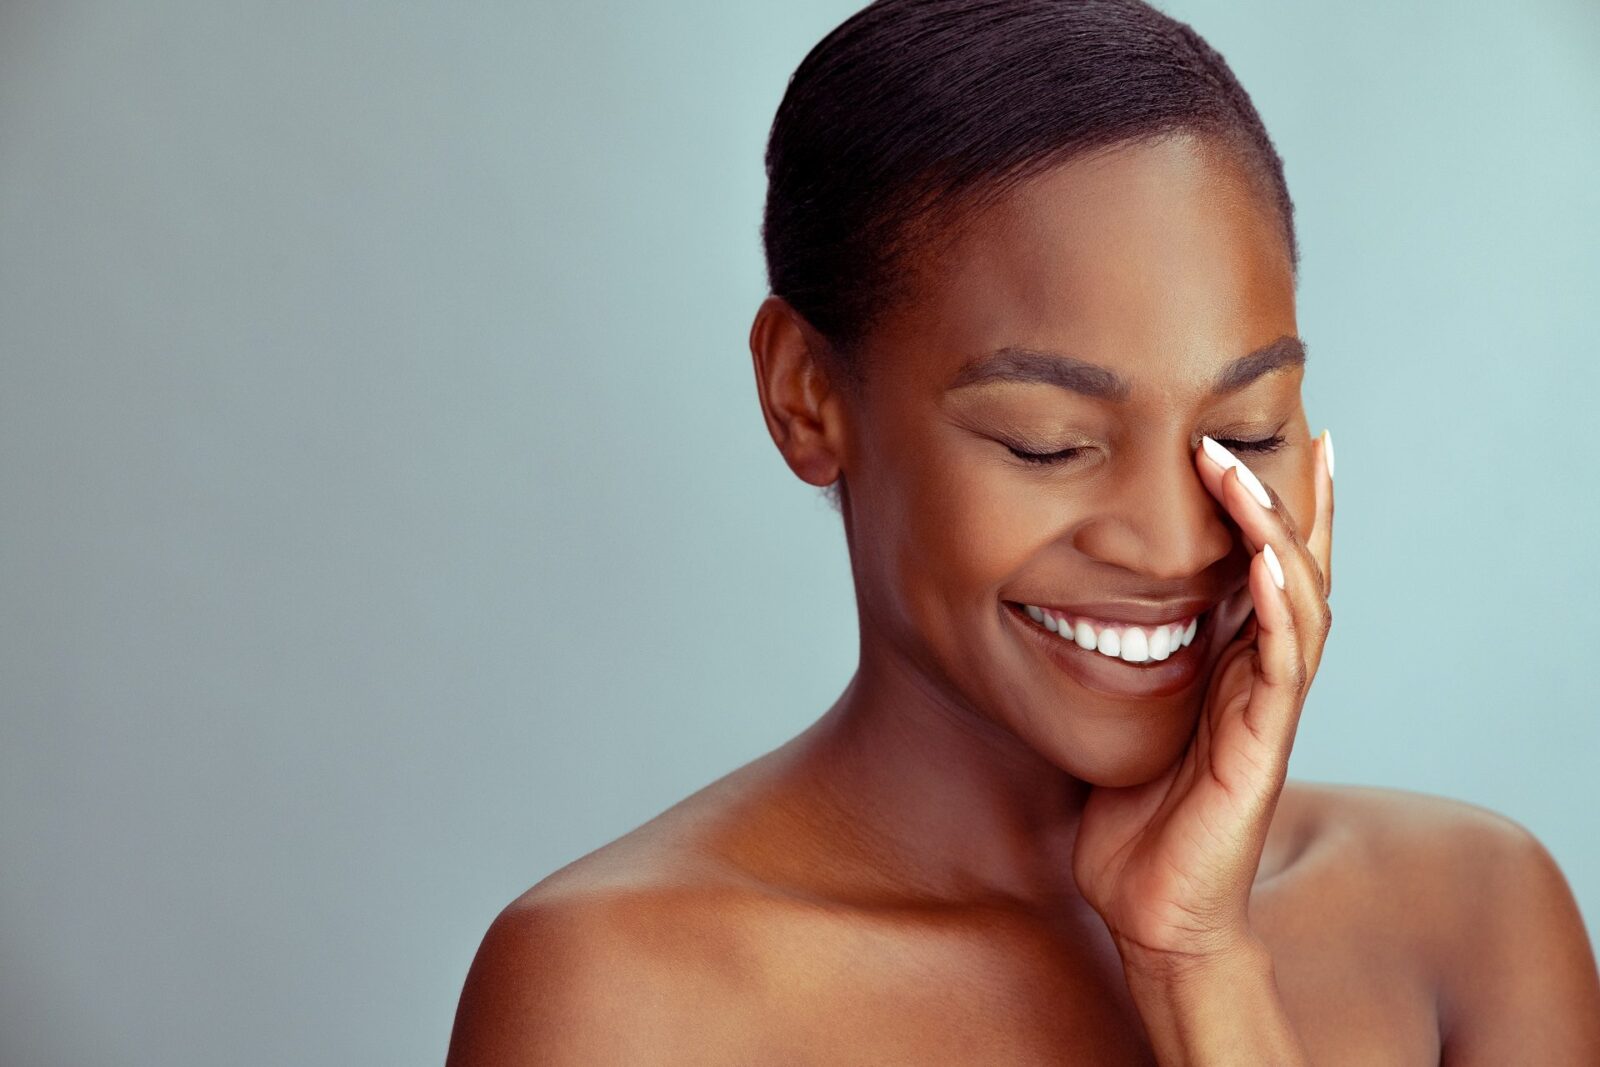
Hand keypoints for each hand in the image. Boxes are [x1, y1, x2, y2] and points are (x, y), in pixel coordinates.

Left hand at [1072, 430, 1334, 970]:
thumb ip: (1107, 658)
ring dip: (1274, 533)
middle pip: (1296, 566)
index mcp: (1228, 664)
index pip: (1260, 567)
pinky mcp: (1261, 747)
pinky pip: (1282, 667)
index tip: (1251, 435)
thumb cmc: (1131, 818)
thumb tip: (1053, 597)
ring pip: (1297, 601)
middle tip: (1273, 425)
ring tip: (1244, 473)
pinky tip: (1269, 565)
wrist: (1151, 911)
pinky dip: (1282, 610)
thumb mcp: (1112, 715)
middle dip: (1284, 495)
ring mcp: (1266, 710)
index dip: (1266, 505)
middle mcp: (1258, 677)